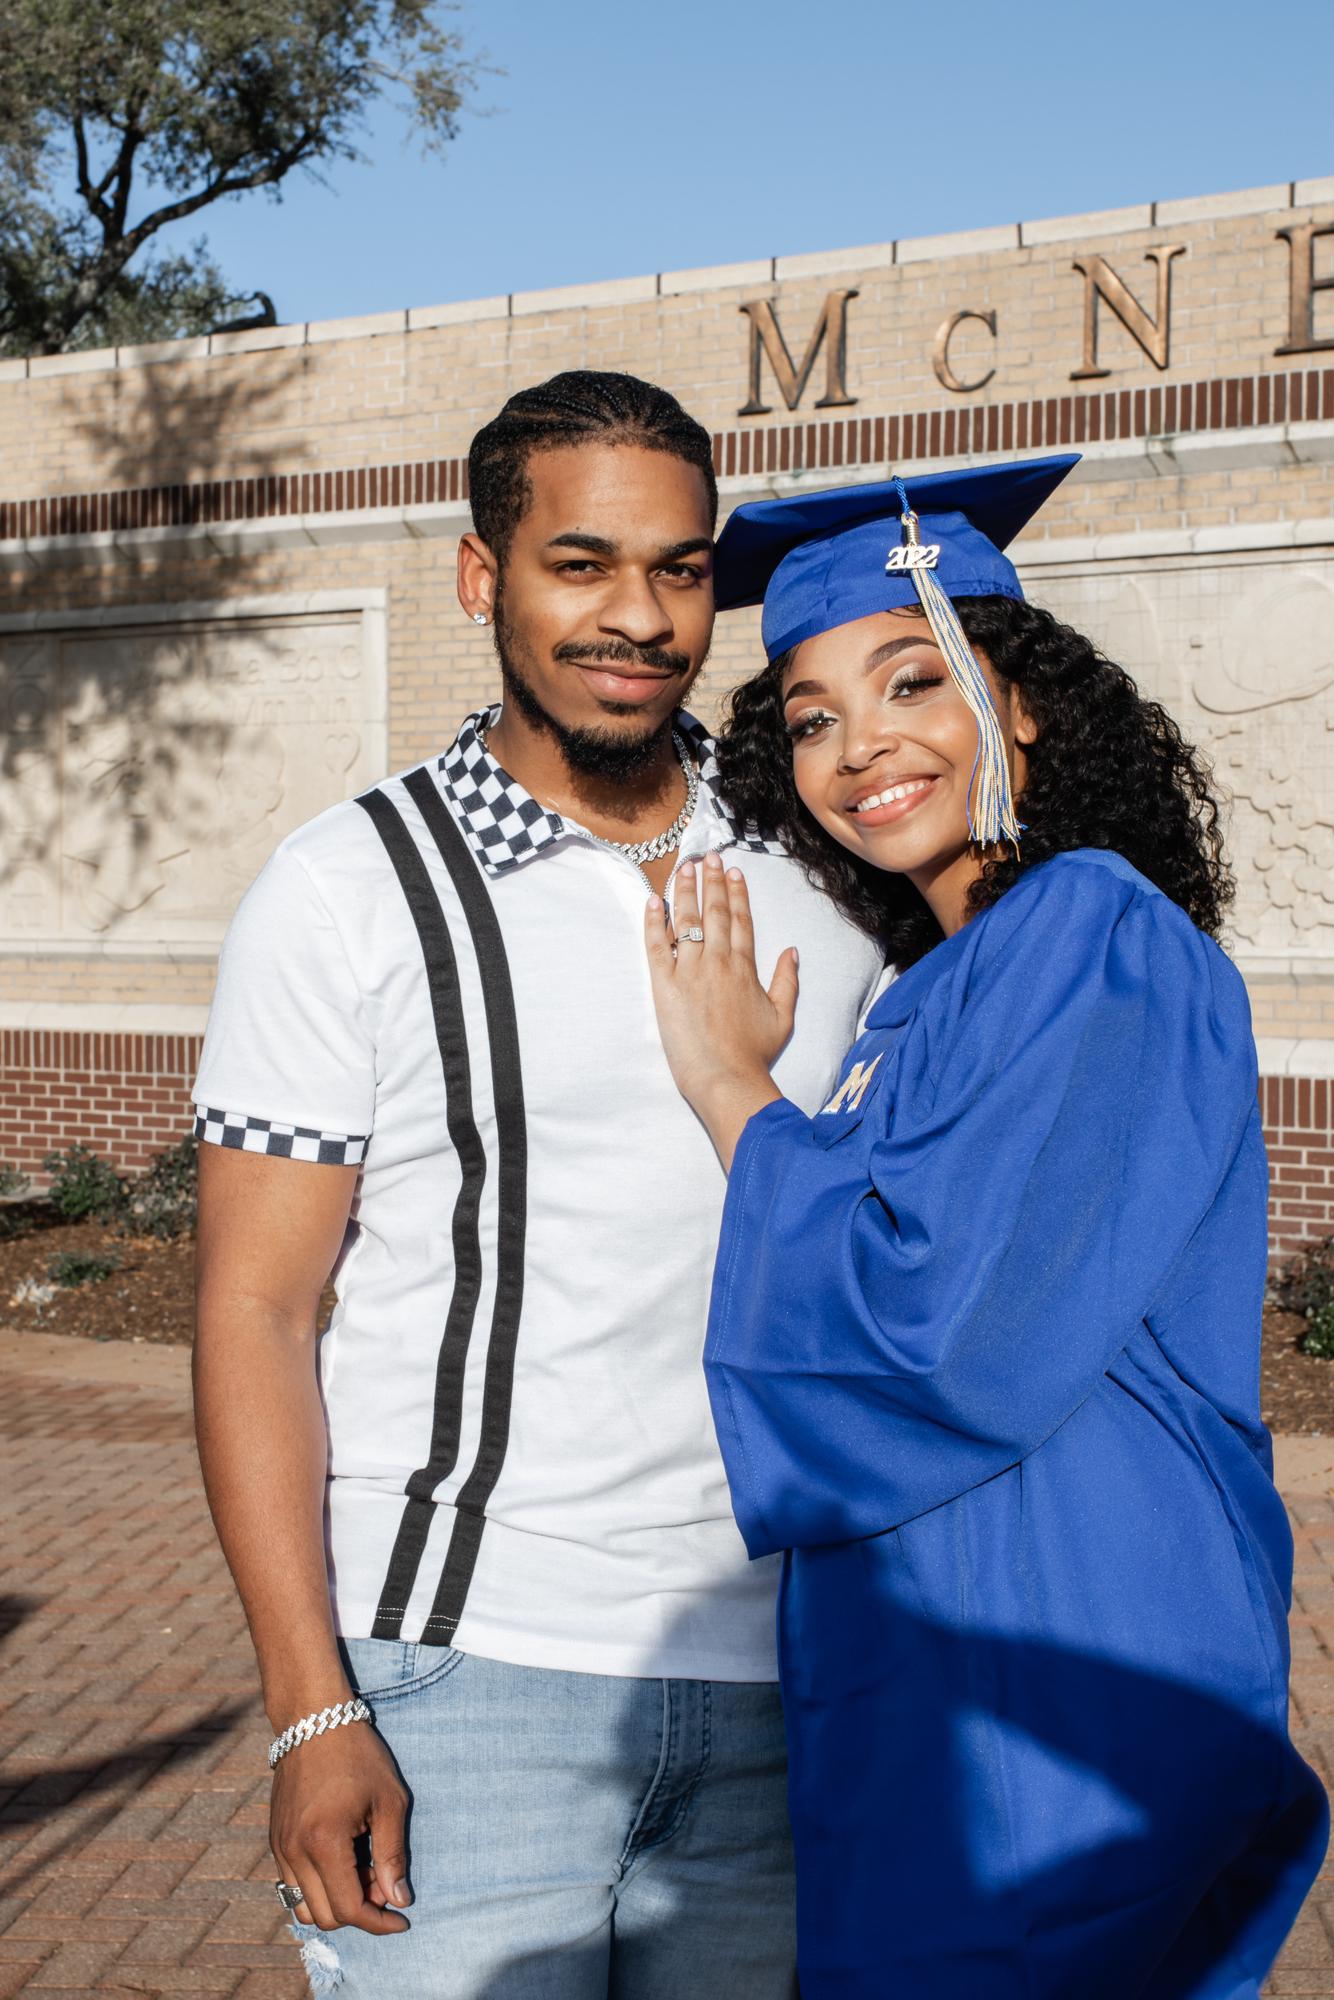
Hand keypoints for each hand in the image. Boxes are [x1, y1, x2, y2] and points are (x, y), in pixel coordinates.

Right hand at [270, 1723, 411, 1933]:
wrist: (314, 1720)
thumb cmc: (359, 1756)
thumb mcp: (389, 1801)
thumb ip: (393, 1855)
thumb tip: (399, 1901)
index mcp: (324, 1842)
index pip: (348, 1909)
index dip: (378, 1923)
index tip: (402, 1920)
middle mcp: (294, 1852)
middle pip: (326, 1916)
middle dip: (360, 1911)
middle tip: (385, 1882)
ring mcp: (280, 1848)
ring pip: (304, 1907)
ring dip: (336, 1903)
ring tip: (364, 1871)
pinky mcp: (275, 1840)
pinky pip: (292, 1885)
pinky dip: (319, 1888)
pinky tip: (344, 1861)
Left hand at [645, 850, 797, 1166]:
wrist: (725, 1076)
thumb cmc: (754, 1053)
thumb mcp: (782, 1017)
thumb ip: (787, 981)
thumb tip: (792, 952)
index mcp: (745, 967)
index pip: (740, 920)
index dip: (737, 894)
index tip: (734, 872)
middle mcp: (718, 961)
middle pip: (714, 912)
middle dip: (712, 881)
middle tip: (710, 856)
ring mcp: (690, 971)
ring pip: (686, 921)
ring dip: (685, 891)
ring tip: (684, 867)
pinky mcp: (665, 986)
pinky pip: (657, 946)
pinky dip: (654, 922)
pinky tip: (654, 901)